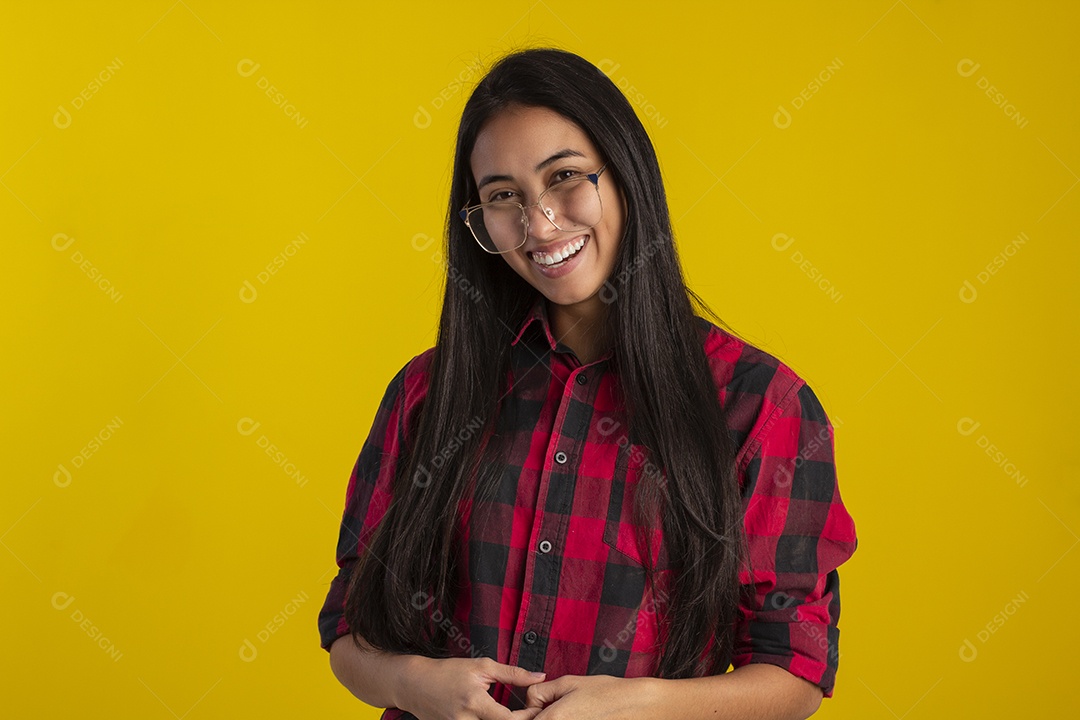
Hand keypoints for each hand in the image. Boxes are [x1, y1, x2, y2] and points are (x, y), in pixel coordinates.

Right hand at [396, 655, 548, 719]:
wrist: (415, 684)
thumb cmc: (449, 672)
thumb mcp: (482, 666)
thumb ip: (513, 673)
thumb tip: (540, 676)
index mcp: (475, 702)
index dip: (527, 717)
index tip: (535, 709)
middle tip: (528, 714)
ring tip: (510, 715)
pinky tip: (493, 717)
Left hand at [523, 674, 661, 718]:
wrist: (635, 706)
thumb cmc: (606, 693)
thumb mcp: (569, 682)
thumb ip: (540, 691)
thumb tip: (530, 701)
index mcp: (553, 719)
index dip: (527, 714)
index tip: (534, 708)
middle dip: (540, 718)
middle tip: (553, 707)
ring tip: (571, 712)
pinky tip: (578, 716)